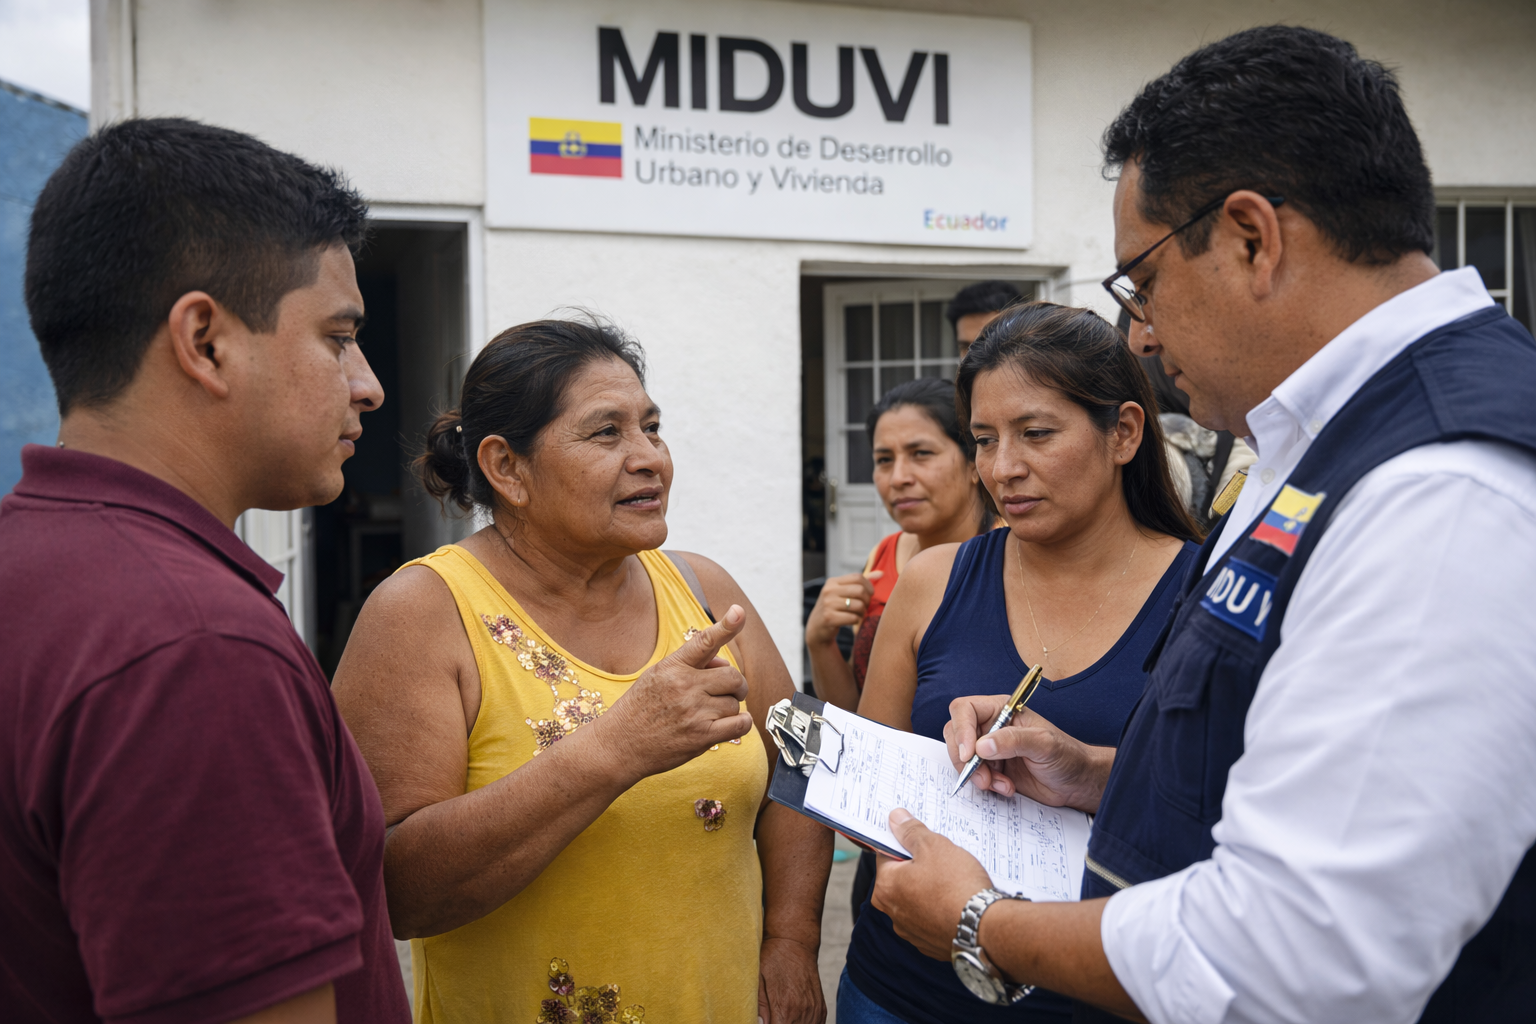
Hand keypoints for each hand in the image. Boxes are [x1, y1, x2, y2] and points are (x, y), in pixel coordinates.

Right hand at [594, 606, 752, 781]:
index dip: (726, 626)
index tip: (739, 612)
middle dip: (736, 685)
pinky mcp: (702, 736)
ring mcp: (694, 711)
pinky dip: (741, 724)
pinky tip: (730, 726)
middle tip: (728, 693)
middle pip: (733, 676)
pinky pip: (740, 724)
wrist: (618, 746)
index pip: (704, 641)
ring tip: (708, 716)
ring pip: (735, 703)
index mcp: (672, 667)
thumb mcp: (655, 677)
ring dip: (729, 710)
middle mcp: (684, 686)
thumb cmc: (638, 711)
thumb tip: (723, 662)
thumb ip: (688, 666)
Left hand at [757, 935, 824, 1023]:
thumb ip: (759, 1007)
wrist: (795, 942)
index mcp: (784, 1008)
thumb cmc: (773, 958)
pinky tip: (794, 1019)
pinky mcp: (821, 1007)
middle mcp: (802, 1012)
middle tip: (773, 1015)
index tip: (766, 1020)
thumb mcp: (759, 980)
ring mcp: (814, 1010)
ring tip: (783, 1015)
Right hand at [804, 571, 881, 646]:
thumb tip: (881, 573)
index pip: (858, 577)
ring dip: (862, 612)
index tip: (869, 595)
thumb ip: (860, 583)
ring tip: (858, 615)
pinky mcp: (829, 618)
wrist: (817, 627)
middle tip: (864, 607)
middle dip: (867, 601)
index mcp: (832, 582)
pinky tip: (852, 621)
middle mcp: (828, 590)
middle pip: (860, 590)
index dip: (868, 586)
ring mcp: (828, 604)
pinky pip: (853, 618)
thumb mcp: (842, 592)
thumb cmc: (834, 608)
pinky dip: (856, 620)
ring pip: (858, 605)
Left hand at [872, 809, 991, 959]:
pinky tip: (957, 902)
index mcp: (886, 886)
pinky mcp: (930, 944)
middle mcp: (892, 912)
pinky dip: (939, 909)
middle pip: (901, 878)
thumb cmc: (956, 885)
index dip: (904, 842)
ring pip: (916, 899)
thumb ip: (911, 831)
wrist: (984, 929)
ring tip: (953, 880)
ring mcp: (911, 932)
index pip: (886, 854)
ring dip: (929, 888)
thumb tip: (895, 818)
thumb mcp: (933, 846)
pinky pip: (931, 918)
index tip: (920, 838)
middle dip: (918, 866)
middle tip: (941, 858)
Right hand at [944, 696, 1112, 812]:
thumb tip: (982, 746)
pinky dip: (985, 784)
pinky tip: (1006, 788)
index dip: (961, 730)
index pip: (965, 710)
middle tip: (982, 777)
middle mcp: (991, 726)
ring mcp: (989, 748)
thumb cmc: (1067, 756)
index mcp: (1001, 710)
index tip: (970, 754)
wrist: (1077, 783)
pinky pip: (972, 775)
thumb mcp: (1044, 744)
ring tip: (1000, 784)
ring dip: (975, 774)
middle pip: (955, 734)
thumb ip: (1013, 740)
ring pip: (961, 757)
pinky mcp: (992, 769)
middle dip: (964, 758)